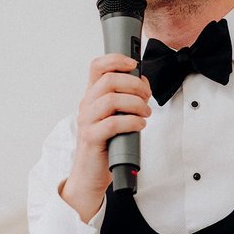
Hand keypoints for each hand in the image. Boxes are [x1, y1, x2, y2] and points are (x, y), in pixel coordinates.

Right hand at [61, 54, 151, 220]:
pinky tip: (139, 125)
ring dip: (135, 103)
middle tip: (146, 97)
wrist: (91, 174)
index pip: (97, 66)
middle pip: (109, 80)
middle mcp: (87, 105)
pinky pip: (113, 123)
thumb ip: (127, 99)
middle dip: (135, 84)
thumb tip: (143, 84)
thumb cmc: (107, 144)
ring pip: (111, 99)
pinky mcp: (91, 138)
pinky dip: (132, 121)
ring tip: (145, 113)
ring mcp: (87, 121)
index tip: (134, 64)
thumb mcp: (117, 116)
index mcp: (93, 96)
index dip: (116, 59)